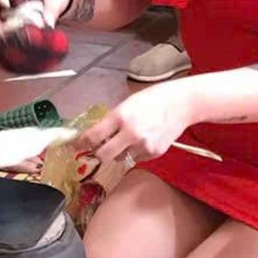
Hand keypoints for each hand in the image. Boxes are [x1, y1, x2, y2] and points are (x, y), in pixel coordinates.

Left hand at [77, 84, 192, 164]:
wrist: (181, 104)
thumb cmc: (152, 99)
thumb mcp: (126, 104)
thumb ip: (111, 120)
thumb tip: (94, 134)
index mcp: (120, 116)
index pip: (93, 136)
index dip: (81, 143)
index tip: (76, 145)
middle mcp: (131, 133)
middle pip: (103, 155)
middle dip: (98, 153)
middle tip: (99, 147)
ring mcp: (143, 145)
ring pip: (120, 158)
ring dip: (118, 152)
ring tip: (127, 138)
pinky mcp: (154, 153)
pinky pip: (136, 158)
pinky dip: (134, 152)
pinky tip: (142, 139)